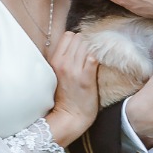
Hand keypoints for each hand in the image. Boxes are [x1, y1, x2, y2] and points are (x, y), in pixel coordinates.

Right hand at [45, 31, 100, 146]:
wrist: (70, 117)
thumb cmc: (66, 96)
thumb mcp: (57, 74)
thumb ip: (63, 58)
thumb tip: (76, 43)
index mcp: (54, 60)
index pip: (68, 35)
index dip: (77, 41)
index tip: (81, 50)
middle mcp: (63, 63)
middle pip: (79, 37)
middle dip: (85, 44)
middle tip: (88, 57)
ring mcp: (74, 70)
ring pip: (87, 44)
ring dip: (93, 51)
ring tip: (93, 62)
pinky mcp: (86, 77)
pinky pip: (93, 57)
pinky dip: (98, 58)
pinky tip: (98, 66)